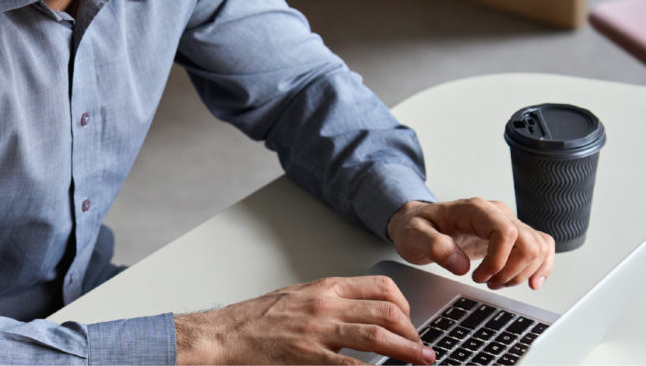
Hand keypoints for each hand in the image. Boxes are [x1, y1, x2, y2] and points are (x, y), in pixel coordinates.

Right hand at [174, 276, 435, 364]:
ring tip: (423, 360)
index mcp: (324, 288)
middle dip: (412, 331)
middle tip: (422, 348)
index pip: (380, 286)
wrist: (223, 336)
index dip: (405, 305)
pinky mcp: (308, 358)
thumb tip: (360, 312)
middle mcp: (325, 306)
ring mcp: (317, 332)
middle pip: (386, 311)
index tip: (411, 322)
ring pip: (376, 335)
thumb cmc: (255, 320)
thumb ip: (329, 302)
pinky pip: (350, 365)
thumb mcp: (297, 298)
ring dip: (407, 350)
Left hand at [387, 198, 554, 289]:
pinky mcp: (512, 235)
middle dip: (511, 271)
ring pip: (538, 247)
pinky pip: (542, 246)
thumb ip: (434, 246)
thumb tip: (460, 264)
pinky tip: (530, 281)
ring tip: (496, 282)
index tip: (478, 277)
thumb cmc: (416, 227)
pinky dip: (541, 266)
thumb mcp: (413, 235)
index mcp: (474, 209)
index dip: (498, 260)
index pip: (506, 232)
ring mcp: (507, 223)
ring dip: (522, 273)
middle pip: (527, 242)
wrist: (417, 224)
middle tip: (487, 282)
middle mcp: (496, 213)